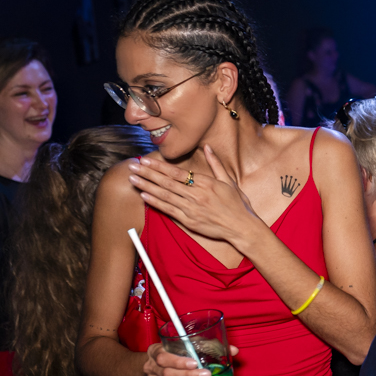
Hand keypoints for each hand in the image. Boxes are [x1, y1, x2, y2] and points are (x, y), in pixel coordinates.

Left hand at [127, 147, 260, 246]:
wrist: (242, 227)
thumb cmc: (237, 204)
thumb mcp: (229, 181)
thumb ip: (216, 164)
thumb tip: (207, 147)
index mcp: (206, 183)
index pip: (177, 172)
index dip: (159, 166)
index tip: (146, 160)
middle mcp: (197, 195)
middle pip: (167, 182)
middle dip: (147, 173)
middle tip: (132, 166)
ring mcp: (192, 209)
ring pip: (165, 195)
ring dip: (147, 186)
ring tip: (132, 179)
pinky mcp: (189, 221)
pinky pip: (169, 210)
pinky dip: (155, 203)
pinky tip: (144, 196)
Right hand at [143, 343, 239, 375]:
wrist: (154, 366)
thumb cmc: (175, 352)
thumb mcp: (186, 344)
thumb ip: (208, 345)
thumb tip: (234, 350)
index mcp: (155, 351)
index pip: (163, 357)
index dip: (178, 361)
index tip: (195, 363)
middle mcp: (151, 368)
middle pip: (168, 374)